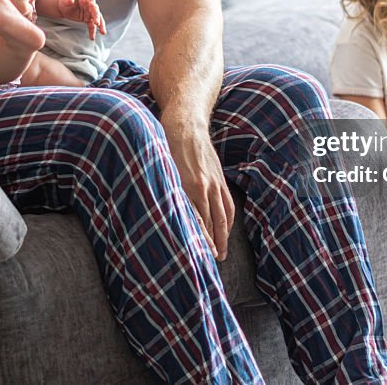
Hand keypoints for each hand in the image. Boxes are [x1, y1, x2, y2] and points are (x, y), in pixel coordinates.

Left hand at [57, 0, 106, 39]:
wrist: (65, 3)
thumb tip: (70, 1)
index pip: (91, 0)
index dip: (92, 4)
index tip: (93, 7)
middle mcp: (90, 5)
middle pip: (95, 10)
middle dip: (97, 17)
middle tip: (97, 23)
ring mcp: (89, 12)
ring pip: (97, 19)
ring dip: (100, 25)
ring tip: (103, 32)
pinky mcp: (87, 19)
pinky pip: (91, 26)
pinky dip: (92, 31)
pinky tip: (92, 38)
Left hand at [166, 127, 233, 260]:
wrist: (186, 123)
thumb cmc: (166, 146)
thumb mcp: (160, 169)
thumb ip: (164, 191)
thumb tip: (157, 214)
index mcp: (188, 187)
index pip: (197, 221)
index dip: (201, 240)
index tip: (201, 257)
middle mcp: (204, 187)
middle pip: (213, 223)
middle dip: (214, 244)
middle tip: (211, 264)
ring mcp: (215, 183)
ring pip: (224, 216)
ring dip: (224, 236)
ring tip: (222, 253)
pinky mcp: (220, 178)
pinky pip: (228, 203)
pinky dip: (229, 219)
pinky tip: (226, 229)